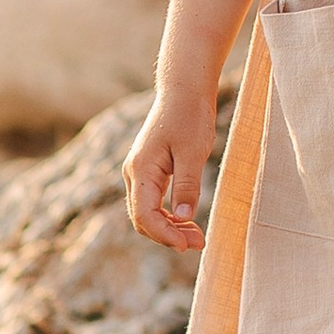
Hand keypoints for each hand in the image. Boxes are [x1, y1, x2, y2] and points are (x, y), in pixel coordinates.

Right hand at [124, 90, 214, 249]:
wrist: (184, 89)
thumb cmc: (190, 115)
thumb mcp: (193, 152)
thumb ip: (187, 185)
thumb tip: (182, 216)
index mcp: (141, 170)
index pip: (144, 215)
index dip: (165, 235)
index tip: (188, 244)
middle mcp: (134, 173)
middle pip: (143, 218)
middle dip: (169, 235)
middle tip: (199, 243)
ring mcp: (140, 172)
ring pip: (148, 212)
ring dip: (170, 227)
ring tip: (197, 236)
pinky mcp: (150, 170)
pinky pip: (154, 201)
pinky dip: (169, 214)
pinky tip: (188, 219)